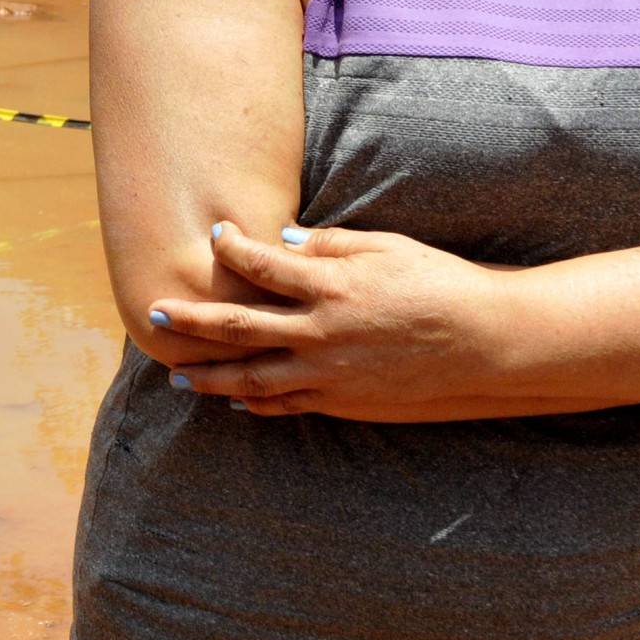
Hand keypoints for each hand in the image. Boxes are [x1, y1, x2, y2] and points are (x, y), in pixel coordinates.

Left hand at [145, 222, 514, 418]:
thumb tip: (286, 240)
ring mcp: (329, 372)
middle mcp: (320, 332)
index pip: (263, 265)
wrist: (485, 342)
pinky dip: (255, 403)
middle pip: (238, 326)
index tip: (214, 234)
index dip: (233, 247)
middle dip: (192, 321)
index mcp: (331, 286)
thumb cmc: (440, 284)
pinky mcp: (343, 401)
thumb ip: (333, 244)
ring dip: (210, 376)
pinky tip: (233, 400)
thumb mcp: (387, 248)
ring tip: (177, 375)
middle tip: (154, 315)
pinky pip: (286, 404)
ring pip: (252, 378)